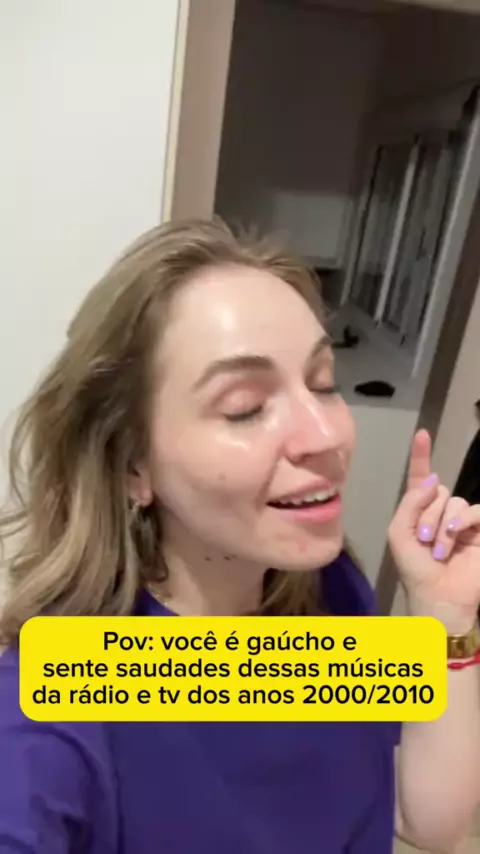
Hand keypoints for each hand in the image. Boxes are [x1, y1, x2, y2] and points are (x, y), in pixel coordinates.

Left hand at [388, 429, 479, 633]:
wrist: (438, 596)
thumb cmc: (415, 569)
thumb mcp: (400, 533)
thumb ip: (411, 502)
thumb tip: (435, 480)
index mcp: (419, 512)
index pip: (421, 479)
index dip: (421, 456)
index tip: (422, 433)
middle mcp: (442, 513)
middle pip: (439, 490)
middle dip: (428, 513)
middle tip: (423, 540)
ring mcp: (463, 522)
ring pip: (455, 501)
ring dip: (442, 525)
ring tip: (437, 549)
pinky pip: (476, 511)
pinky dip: (462, 522)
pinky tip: (455, 537)